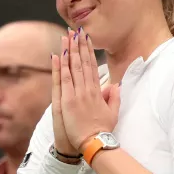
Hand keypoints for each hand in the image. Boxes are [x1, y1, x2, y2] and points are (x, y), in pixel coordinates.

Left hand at [58, 27, 120, 151]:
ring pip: (73, 67)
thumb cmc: (102, 130)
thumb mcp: (113, 112)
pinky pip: (63, 79)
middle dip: (79, 45)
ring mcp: (77, 94)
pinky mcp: (67, 100)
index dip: (89, 51)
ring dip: (69, 51)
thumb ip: (114, 97)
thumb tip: (115, 85)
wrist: (95, 143)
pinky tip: (58, 54)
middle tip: (76, 30)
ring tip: (66, 36)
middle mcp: (87, 89)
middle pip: (83, 62)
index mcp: (97, 91)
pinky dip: (60, 66)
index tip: (86, 39)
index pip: (92, 66)